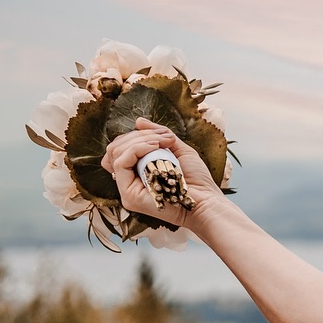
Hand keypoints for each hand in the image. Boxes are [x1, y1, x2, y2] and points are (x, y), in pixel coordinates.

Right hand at [101, 118, 224, 225]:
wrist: (207, 201)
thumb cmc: (197, 180)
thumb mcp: (178, 150)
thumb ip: (159, 135)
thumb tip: (138, 121)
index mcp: (136, 171)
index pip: (121, 147)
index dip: (137, 136)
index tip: (164, 135)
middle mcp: (128, 181)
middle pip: (115, 148)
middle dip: (139, 136)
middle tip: (164, 137)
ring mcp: (126, 189)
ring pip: (116, 152)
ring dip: (140, 140)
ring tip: (162, 142)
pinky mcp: (128, 195)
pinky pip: (121, 163)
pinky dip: (136, 149)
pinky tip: (155, 147)